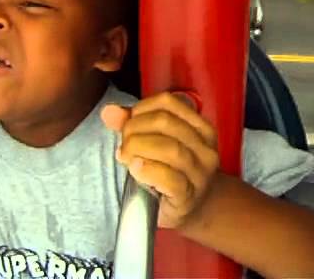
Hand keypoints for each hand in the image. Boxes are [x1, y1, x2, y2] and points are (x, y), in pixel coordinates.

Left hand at [101, 93, 220, 229]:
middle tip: (123, 146)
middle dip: (135, 130)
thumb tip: (108, 111)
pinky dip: (148, 170)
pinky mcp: (189, 197)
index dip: (140, 109)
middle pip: (165, 123)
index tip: (127, 125)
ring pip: (170, 149)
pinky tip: (135, 170)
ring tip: (125, 158)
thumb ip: (134, 125)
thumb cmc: (173, 173)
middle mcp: (205, 147)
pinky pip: (169, 179)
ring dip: (138, 149)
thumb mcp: (158, 145)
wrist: (197, 210)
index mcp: (200, 128)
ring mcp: (200, 173)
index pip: (168, 103)